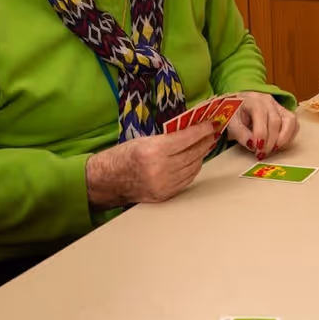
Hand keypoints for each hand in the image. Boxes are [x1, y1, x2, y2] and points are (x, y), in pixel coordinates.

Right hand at [85, 122, 215, 208]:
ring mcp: (164, 184)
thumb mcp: (144, 140)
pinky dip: (194, 168)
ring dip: (201, 155)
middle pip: (193, 153)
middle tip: (211, 133)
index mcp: (154, 151)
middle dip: (205, 142)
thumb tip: (191, 130)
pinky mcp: (165, 195)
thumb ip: (168, 137)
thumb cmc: (123, 156)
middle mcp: (160, 169)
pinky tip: (195, 160)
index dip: (201, 130)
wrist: (107, 181)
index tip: (210, 124)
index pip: (186, 139)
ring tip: (205, 145)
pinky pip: (187, 179)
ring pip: (193, 167)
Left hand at [226, 92, 299, 160]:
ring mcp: (279, 106)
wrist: (240, 104)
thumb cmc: (235, 114)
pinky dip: (290, 136)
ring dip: (284, 139)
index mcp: (254, 101)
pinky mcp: (286, 113)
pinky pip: (294, 123)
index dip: (260, 134)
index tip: (257, 149)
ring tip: (274, 150)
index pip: (261, 115)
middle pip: (276, 121)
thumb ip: (240, 133)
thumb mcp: (231, 122)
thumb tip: (252, 145)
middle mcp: (269, 101)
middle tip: (263, 154)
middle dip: (270, 141)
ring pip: (290, 120)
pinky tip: (280, 145)